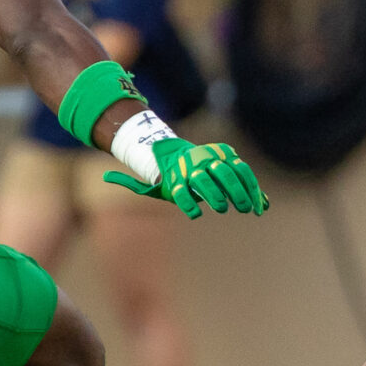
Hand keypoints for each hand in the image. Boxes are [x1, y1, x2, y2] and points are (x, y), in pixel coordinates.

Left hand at [103, 138, 269, 217]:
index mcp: (178, 175)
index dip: (187, 200)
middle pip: (208, 180)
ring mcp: (213, 162)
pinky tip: (261, 204)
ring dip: (241, 191)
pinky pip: (242, 173)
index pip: (183, 189)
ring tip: (251, 209)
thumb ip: (131, 184)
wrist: (175, 151)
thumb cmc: (163, 176)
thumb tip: (103, 175)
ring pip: (230, 174)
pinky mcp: (227, 161)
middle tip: (226, 208)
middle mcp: (196, 167)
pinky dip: (253, 188)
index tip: (193, 214)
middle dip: (217, 193)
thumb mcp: (148, 184)